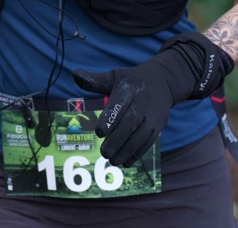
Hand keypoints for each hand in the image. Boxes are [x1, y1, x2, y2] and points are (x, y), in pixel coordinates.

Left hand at [72, 32, 232, 167]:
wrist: (162, 81)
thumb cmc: (131, 80)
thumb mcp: (115, 76)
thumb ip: (95, 80)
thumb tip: (74, 75)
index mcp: (128, 89)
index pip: (119, 104)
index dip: (110, 118)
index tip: (99, 132)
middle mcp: (142, 103)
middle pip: (130, 123)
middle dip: (116, 140)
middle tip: (103, 152)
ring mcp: (152, 115)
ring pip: (140, 135)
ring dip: (126, 150)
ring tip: (112, 160)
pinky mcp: (158, 126)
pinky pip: (149, 142)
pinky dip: (137, 154)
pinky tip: (125, 163)